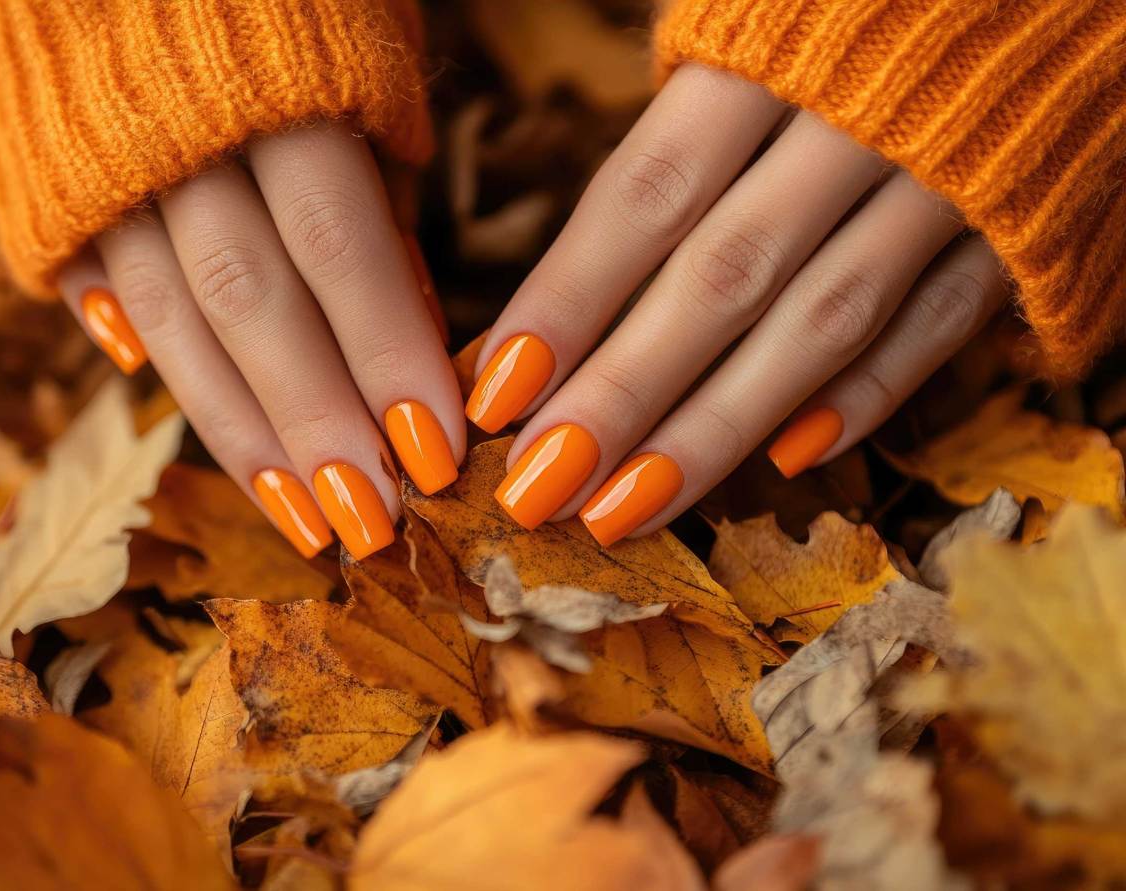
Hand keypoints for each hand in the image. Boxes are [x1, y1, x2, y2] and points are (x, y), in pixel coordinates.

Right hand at [58, 122, 464, 559]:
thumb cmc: (290, 20)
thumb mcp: (363, 79)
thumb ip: (385, 203)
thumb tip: (419, 333)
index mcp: (278, 92)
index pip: (340, 248)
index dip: (387, 357)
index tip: (437, 454)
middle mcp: (181, 138)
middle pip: (251, 303)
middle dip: (317, 423)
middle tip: (375, 521)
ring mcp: (107, 171)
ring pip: (172, 322)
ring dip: (243, 434)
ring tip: (306, 520)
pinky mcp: (59, 195)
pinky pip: (100, 294)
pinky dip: (153, 364)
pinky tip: (212, 437)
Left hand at [469, 64, 1008, 544]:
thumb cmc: (854, 12)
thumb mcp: (751, 36)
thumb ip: (677, 147)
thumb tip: (564, 297)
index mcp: (772, 54)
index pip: (647, 195)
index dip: (568, 300)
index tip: (495, 391)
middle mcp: (860, 120)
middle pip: (721, 279)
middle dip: (622, 395)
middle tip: (539, 486)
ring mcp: (949, 181)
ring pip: (821, 324)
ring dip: (714, 428)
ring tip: (623, 506)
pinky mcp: (1018, 228)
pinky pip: (935, 328)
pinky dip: (863, 398)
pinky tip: (784, 462)